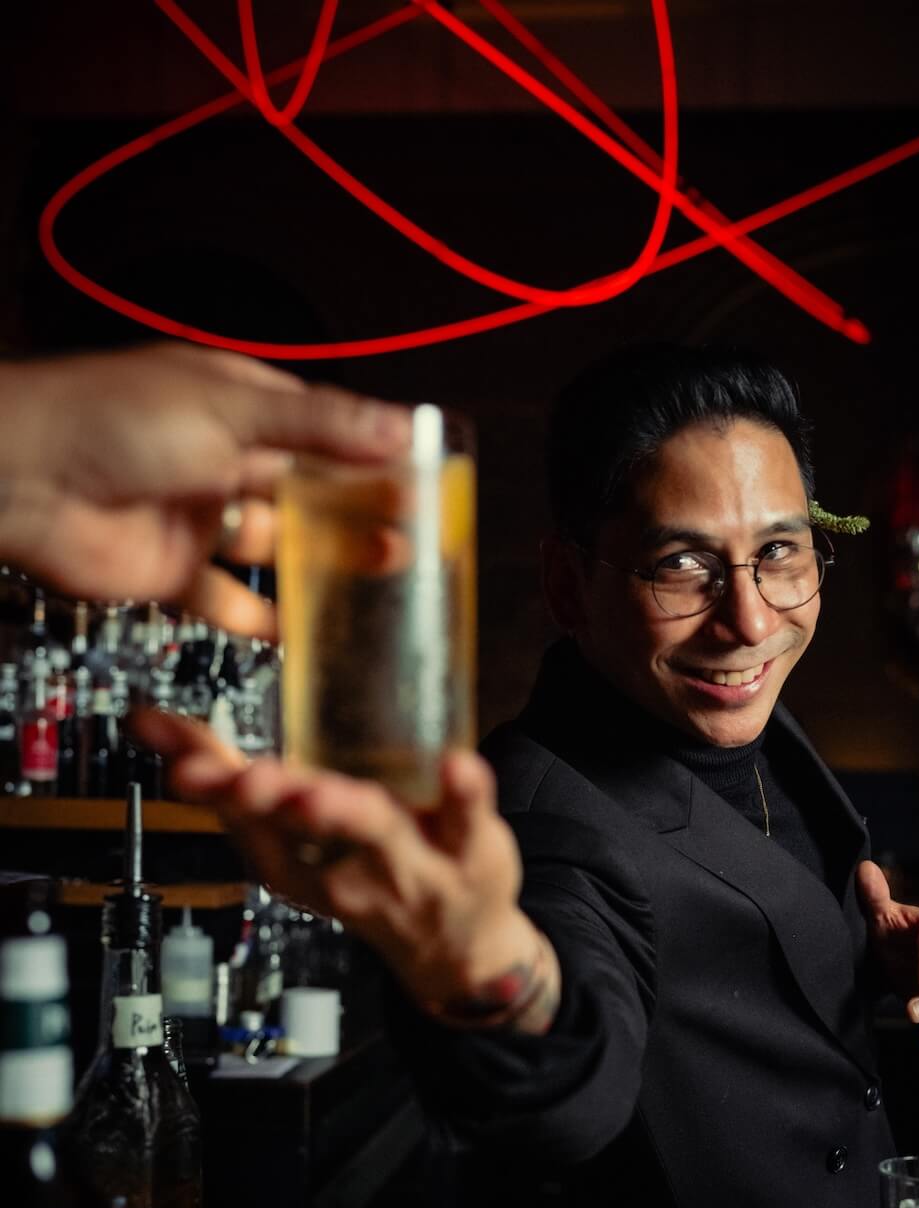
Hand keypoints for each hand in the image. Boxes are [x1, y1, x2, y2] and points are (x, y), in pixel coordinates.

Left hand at [0, 342, 410, 637]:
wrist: (20, 479)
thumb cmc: (110, 420)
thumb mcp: (232, 410)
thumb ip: (320, 425)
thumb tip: (400, 425)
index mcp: (239, 406)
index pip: (323, 432)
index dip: (371, 460)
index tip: (420, 486)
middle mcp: (222, 460)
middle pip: (307, 495)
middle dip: (358, 519)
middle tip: (410, 545)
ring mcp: (198, 518)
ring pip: (275, 549)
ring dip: (320, 569)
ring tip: (375, 585)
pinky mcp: (173, 573)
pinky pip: (229, 602)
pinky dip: (263, 618)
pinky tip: (302, 631)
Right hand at [132, 708, 559, 1031]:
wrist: (460, 950)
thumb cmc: (363, 873)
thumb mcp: (287, 839)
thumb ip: (227, 774)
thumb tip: (146, 719)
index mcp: (296, 857)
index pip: (245, 819)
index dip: (212, 789)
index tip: (182, 768)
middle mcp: (347, 864)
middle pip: (302, 833)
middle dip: (269, 805)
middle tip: (243, 783)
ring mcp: (411, 861)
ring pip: (376, 832)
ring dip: (345, 811)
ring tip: (316, 791)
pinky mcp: (470, 847)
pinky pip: (467, 819)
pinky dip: (462, 792)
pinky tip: (456, 763)